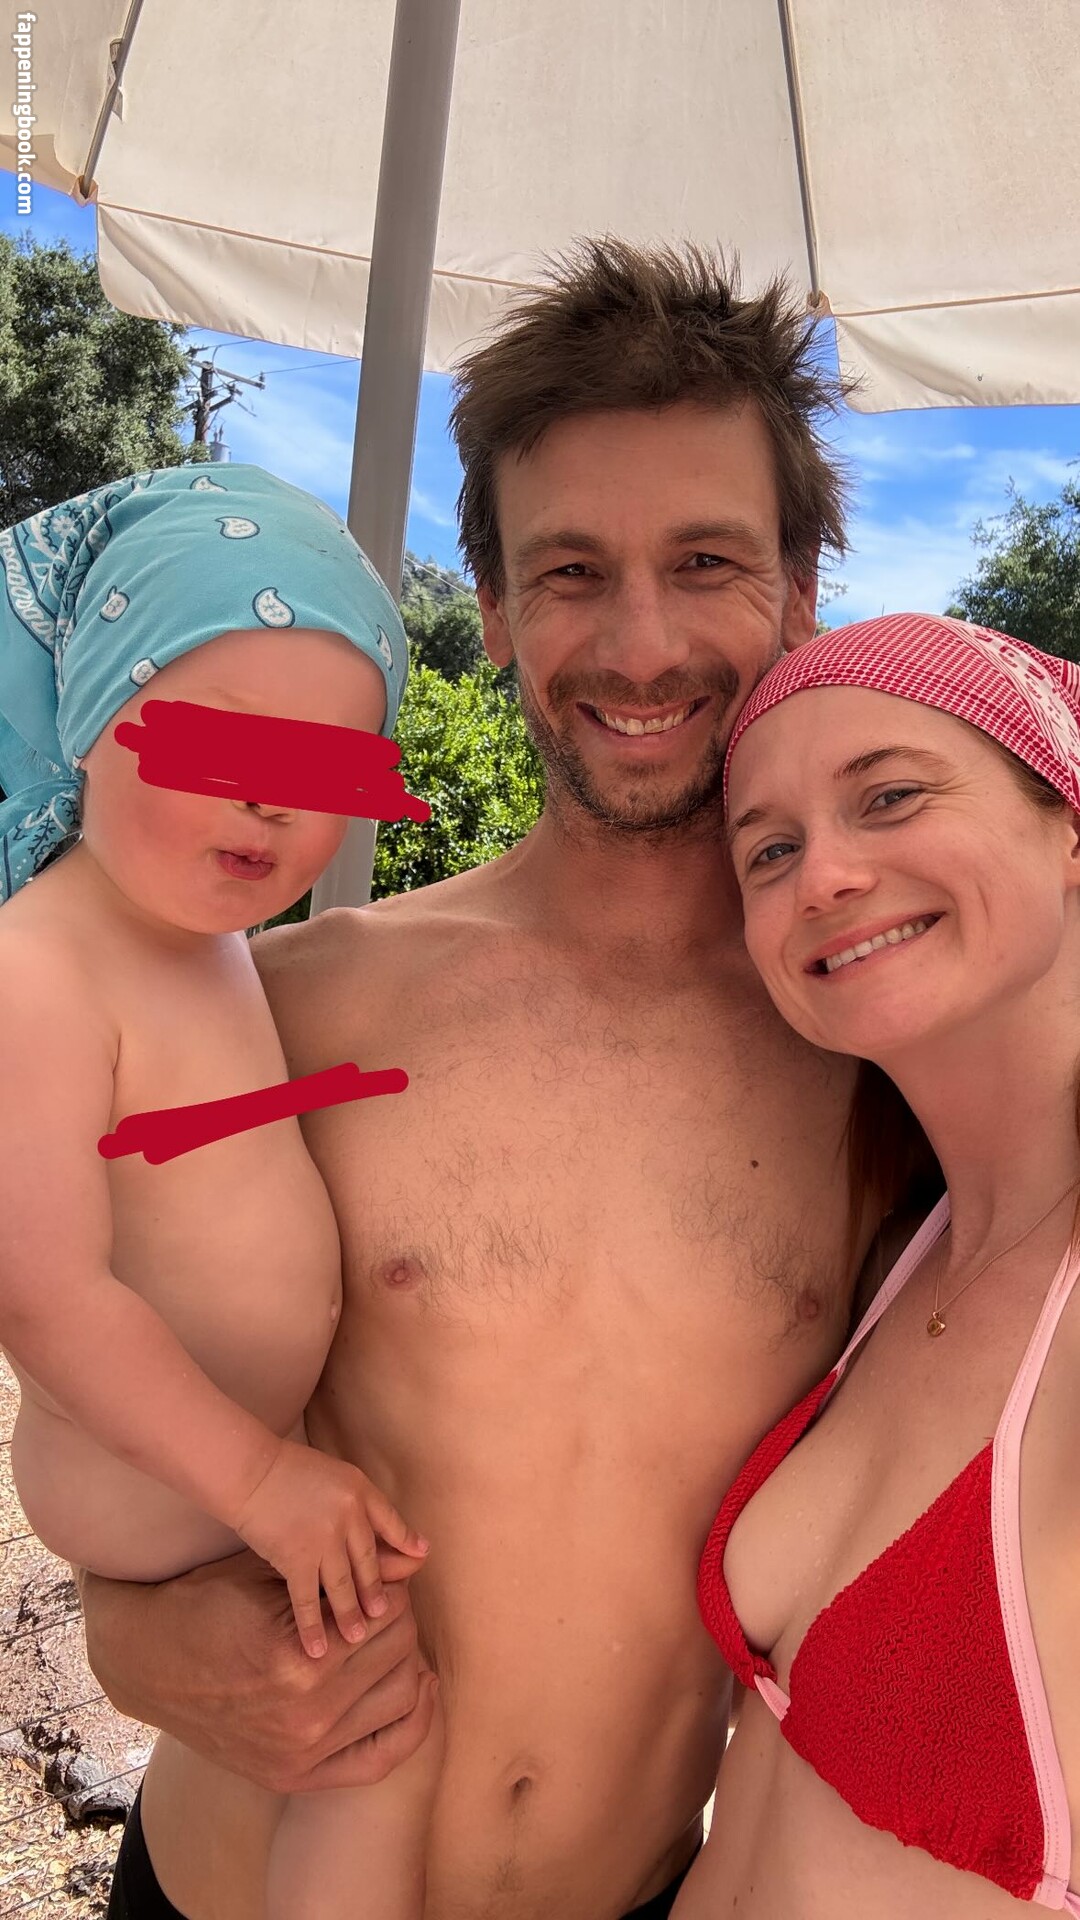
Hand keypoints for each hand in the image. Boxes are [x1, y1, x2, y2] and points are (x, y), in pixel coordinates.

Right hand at [79, 1550, 438, 1792]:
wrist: (146, 1663)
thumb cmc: (206, 1603)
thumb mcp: (270, 1574)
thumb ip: (340, 1574)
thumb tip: (410, 1564)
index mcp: (298, 1660)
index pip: (387, 1615)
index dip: (393, 1589)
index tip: (383, 1579)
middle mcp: (305, 1716)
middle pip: (399, 1653)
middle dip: (401, 1620)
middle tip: (387, 1604)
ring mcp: (301, 1755)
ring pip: (399, 1700)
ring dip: (408, 1661)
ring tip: (392, 1639)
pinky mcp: (296, 1778)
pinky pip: (381, 1759)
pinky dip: (413, 1724)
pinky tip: (419, 1688)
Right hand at [233, 1439, 428, 1656]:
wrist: (249, 1471)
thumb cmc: (287, 1469)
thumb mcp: (333, 1472)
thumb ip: (354, 1498)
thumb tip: (374, 1522)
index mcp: (360, 1489)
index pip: (391, 1520)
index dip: (405, 1541)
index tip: (419, 1560)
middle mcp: (349, 1515)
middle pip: (370, 1561)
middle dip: (377, 1591)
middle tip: (385, 1615)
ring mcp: (325, 1540)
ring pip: (344, 1586)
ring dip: (351, 1614)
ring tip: (357, 1636)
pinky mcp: (297, 1558)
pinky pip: (308, 1599)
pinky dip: (313, 1626)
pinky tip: (318, 1648)